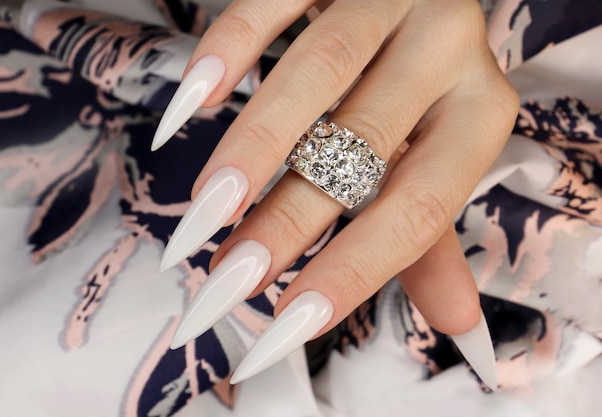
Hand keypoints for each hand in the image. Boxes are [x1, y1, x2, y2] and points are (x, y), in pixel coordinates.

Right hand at [152, 0, 518, 388]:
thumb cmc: (424, 90)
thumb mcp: (436, 156)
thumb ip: (434, 232)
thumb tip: (455, 322)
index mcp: (480, 113)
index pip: (420, 209)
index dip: (355, 269)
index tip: (289, 321)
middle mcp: (451, 48)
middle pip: (362, 146)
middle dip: (288, 221)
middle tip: (228, 278)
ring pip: (319, 72)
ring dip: (254, 148)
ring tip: (205, 211)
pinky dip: (230, 49)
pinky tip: (193, 102)